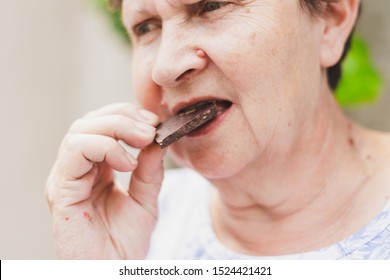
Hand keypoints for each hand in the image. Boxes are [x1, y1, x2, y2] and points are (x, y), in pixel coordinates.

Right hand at [45, 103, 164, 258]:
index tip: (154, 122)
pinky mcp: (60, 190)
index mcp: (94, 168)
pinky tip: (127, 163)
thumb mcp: (146, 199)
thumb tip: (157, 139)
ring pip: (80, 131)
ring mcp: (66, 178)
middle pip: (91, 122)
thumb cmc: (124, 242)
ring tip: (143, 140)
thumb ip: (150, 170)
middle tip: (150, 128)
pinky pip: (75, 152)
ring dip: (115, 128)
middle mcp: (77, 169)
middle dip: (123, 117)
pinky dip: (104, 148)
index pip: (103, 125)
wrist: (114, 270)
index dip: (128, 116)